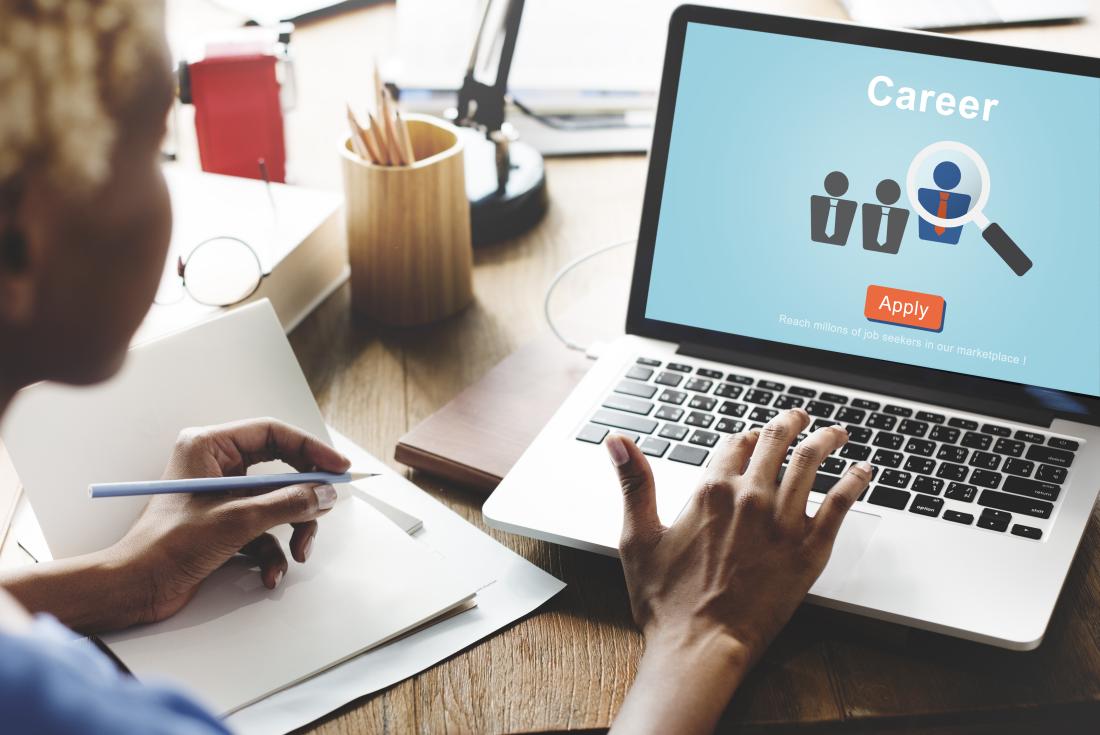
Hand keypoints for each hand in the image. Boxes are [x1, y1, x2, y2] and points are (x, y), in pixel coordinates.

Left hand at [108, 418, 350, 625]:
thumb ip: (287, 503)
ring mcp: (221, 496)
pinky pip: (264, 529)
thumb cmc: (167, 546)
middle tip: (325, 508)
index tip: (338, 468)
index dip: (311, 449)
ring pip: (277, 502)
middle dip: (303, 498)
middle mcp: (216, 465)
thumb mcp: (237, 520)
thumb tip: (324, 494)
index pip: (273, 433)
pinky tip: (270, 574)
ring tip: (297, 553)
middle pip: (280, 470)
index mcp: (209, 447)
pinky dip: (273, 552)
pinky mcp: (224, 523)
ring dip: (292, 530)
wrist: (135, 588)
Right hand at [606, 408, 871, 733]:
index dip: (743, 436)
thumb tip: (617, 440)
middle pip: (776, 443)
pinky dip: (854, 481)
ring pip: (811, 463)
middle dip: (789, 423)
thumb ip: (634, 482)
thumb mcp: (638, 536)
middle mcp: (750, 498)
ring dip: (825, 440)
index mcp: (710, 491)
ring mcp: (783, 522)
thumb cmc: (666, 602)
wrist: (701, 646)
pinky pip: (840, 504)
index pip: (734, 443)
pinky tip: (864, 471)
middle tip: (799, 418)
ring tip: (836, 432)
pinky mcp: (809, 549)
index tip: (751, 436)